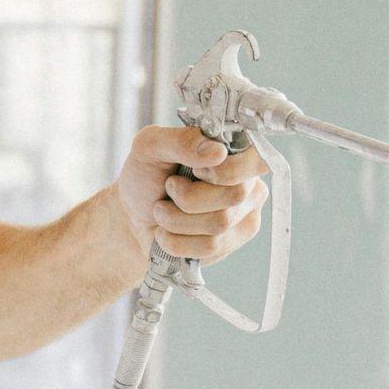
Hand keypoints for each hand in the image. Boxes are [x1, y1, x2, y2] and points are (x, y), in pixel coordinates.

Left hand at [115, 127, 267, 262]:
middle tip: (169, 189)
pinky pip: (210, 247)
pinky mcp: (231, 244)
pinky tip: (166, 233)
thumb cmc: (146, 176)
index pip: (255, 160)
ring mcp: (244, 216)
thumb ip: (181, 140)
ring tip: (162, 211)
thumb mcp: (150, 147)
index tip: (194, 170)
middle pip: (235, 195)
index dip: (222, 170)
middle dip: (188, 197)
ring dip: (176, 220)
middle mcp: (249, 183)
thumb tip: (218, 152)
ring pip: (219, 224)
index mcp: (237, 151)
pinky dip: (176, 241)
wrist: (132, 216)